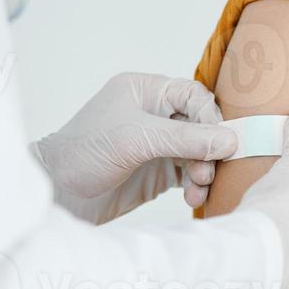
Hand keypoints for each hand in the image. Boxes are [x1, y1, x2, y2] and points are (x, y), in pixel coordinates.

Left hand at [31, 72, 238, 225]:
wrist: (58, 193)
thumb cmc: (84, 153)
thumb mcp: (136, 139)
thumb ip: (184, 139)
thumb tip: (230, 140)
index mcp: (144, 91)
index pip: (192, 95)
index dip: (211, 117)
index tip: (222, 141)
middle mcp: (153, 114)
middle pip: (200, 125)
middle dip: (209, 148)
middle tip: (207, 171)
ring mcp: (155, 144)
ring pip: (197, 152)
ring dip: (203, 170)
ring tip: (198, 188)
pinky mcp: (156, 171)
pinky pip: (188, 174)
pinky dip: (195, 185)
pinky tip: (192, 197)